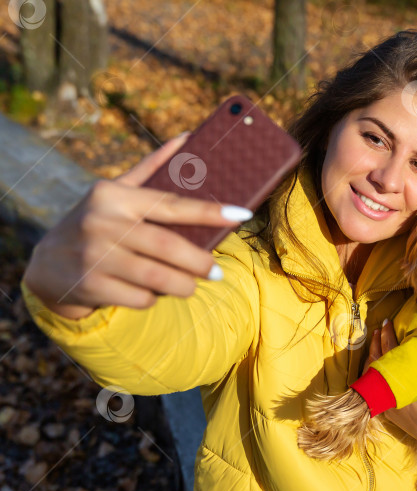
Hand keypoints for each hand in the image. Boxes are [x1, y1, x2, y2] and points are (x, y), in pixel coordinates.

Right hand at [21, 133, 251, 318]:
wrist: (46, 266)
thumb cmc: (96, 223)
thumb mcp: (116, 193)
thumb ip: (152, 168)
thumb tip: (188, 137)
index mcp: (115, 196)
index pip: (173, 204)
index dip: (210, 211)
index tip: (242, 214)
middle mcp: (103, 223)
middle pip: (169, 247)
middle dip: (200, 262)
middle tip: (216, 271)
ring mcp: (95, 256)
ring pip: (158, 277)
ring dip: (184, 285)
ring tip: (194, 284)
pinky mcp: (91, 286)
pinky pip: (140, 298)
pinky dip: (154, 299)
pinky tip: (154, 293)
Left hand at [364, 321, 416, 455]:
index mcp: (405, 377)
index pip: (390, 349)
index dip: (387, 334)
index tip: (386, 322)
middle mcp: (391, 389)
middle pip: (377, 359)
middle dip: (378, 342)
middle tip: (380, 328)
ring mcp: (386, 401)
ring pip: (372, 374)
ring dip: (373, 356)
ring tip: (376, 342)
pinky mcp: (387, 410)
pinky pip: (374, 387)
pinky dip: (373, 373)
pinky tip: (376, 364)